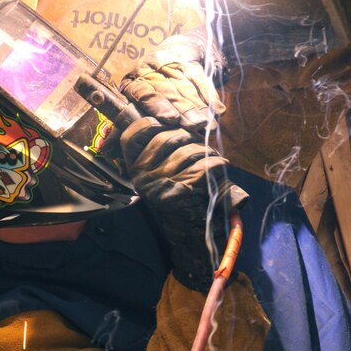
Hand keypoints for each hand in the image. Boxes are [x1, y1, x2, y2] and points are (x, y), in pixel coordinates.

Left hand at [120, 31, 226, 131]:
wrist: (176, 50)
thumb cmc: (148, 90)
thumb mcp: (133, 103)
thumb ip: (123, 126)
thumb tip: (107, 149)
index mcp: (134, 79)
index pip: (145, 92)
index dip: (158, 106)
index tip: (170, 119)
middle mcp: (152, 69)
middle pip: (169, 90)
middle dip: (183, 109)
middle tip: (193, 126)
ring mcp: (174, 65)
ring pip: (186, 87)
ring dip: (198, 107)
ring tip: (207, 125)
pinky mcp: (192, 64)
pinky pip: (202, 80)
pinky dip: (210, 95)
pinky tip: (219, 110)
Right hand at [120, 118, 247, 291]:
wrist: (190, 231)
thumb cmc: (178, 196)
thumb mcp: (158, 173)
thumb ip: (156, 149)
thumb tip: (165, 119)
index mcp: (135, 169)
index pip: (132, 134)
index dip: (147, 123)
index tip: (162, 122)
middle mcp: (144, 175)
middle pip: (167, 137)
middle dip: (187, 137)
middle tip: (197, 145)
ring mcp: (162, 182)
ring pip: (188, 149)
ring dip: (204, 151)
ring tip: (209, 160)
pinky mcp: (182, 189)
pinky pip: (205, 164)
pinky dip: (217, 164)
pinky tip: (218, 169)